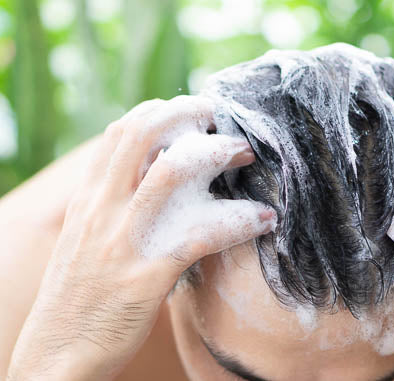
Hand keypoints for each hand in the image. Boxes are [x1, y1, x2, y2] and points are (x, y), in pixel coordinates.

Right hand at [7, 96, 275, 380]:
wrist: (58, 354)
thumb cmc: (80, 296)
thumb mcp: (86, 238)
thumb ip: (113, 204)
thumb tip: (155, 176)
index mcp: (87, 199)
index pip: (120, 132)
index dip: (161, 111)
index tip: (193, 113)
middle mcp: (101, 208)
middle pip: (143, 132)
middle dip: (188, 113)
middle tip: (223, 117)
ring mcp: (123, 240)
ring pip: (172, 170)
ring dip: (216, 153)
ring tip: (246, 153)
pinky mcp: (147, 275)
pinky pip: (201, 233)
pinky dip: (238, 220)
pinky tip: (263, 219)